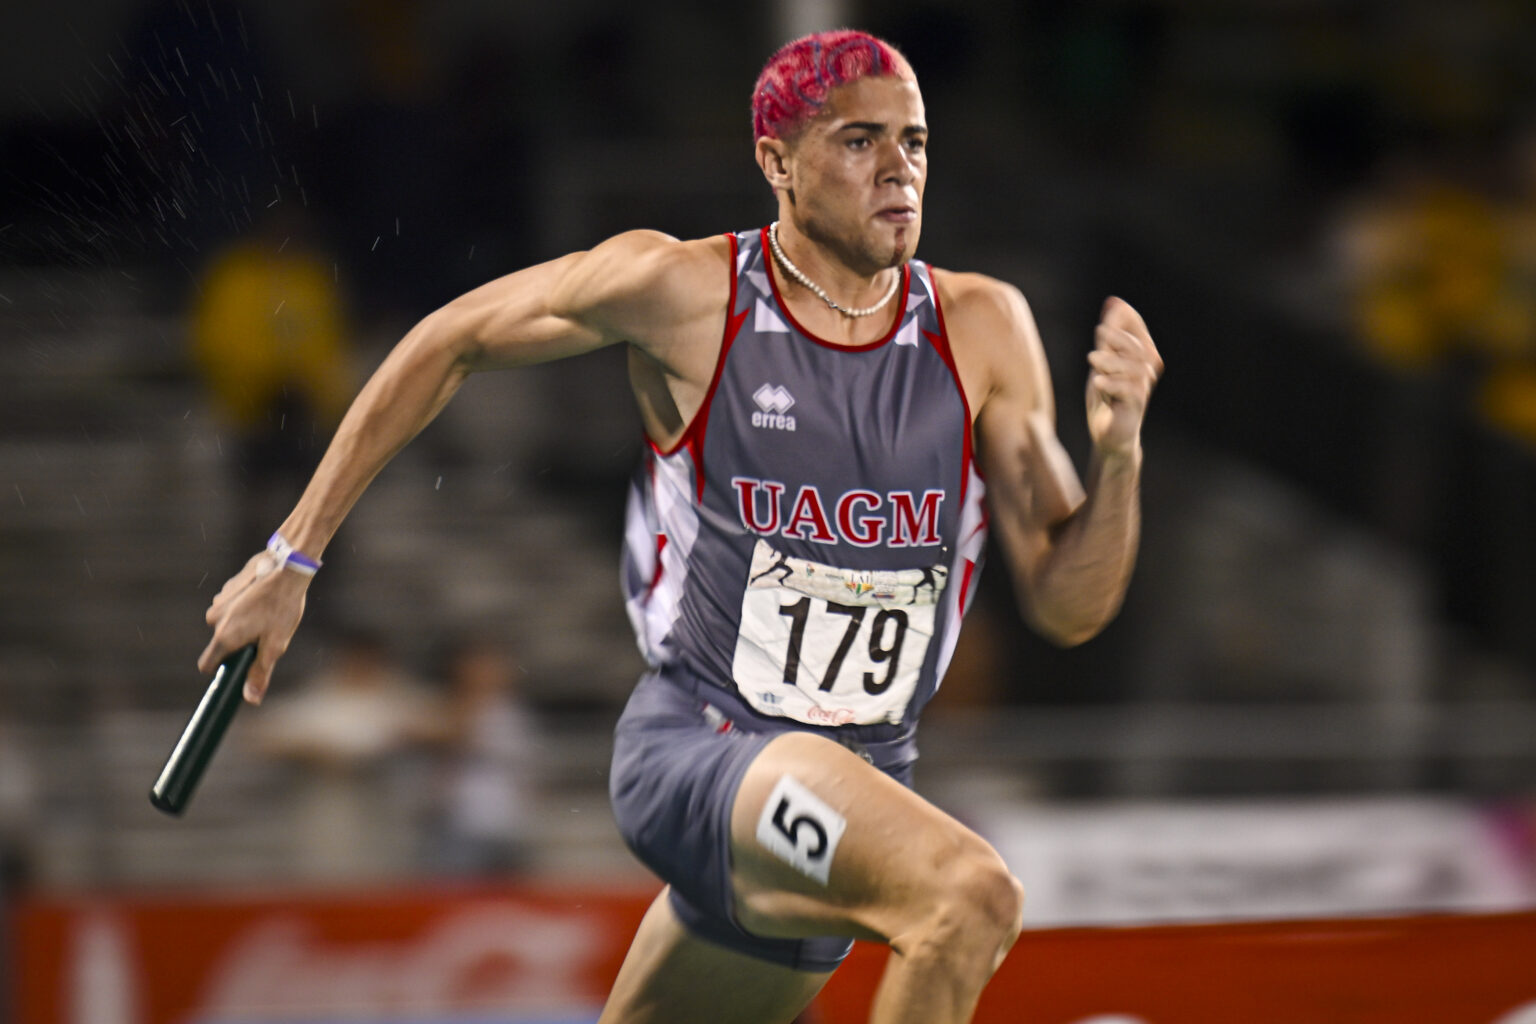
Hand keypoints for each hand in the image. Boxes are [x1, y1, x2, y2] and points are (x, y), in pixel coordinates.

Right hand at [197, 550, 310, 703]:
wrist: (286, 566)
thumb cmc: (282, 606)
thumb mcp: (275, 644)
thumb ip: (259, 672)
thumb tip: (250, 699)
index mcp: (224, 636)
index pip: (207, 664)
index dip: (220, 670)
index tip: (234, 669)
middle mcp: (215, 619)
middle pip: (221, 643)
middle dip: (238, 643)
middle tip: (265, 634)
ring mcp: (219, 602)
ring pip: (227, 623)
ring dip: (243, 624)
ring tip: (267, 614)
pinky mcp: (226, 589)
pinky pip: (232, 606)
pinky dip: (244, 607)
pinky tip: (263, 599)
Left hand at [1087, 296, 1162, 456]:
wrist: (1108, 434)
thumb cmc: (1106, 398)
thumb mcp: (1103, 364)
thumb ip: (1107, 338)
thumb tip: (1112, 304)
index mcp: (1139, 359)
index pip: (1139, 333)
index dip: (1129, 318)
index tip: (1114, 304)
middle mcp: (1145, 372)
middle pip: (1138, 348)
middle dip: (1119, 337)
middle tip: (1099, 331)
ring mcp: (1142, 390)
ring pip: (1134, 369)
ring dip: (1112, 361)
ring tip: (1092, 358)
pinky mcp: (1135, 407)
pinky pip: (1130, 392)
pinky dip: (1113, 384)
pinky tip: (1098, 381)